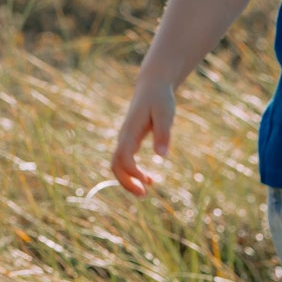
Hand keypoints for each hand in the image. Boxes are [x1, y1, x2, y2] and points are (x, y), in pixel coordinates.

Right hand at [109, 81, 175, 196]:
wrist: (152, 86)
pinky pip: (125, 161)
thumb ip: (163, 133)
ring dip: (128, 180)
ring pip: (117, 165)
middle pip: (115, 165)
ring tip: (146, 190)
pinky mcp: (130, 141)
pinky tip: (149, 179)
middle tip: (143, 195)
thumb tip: (161, 156)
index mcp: (130, 131)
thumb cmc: (160, 98)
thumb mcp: (165, 113)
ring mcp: (125, 139)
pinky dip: (133, 173)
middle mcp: (124, 137)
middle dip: (126, 182)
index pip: (123, 157)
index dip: (132, 172)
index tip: (148, 181)